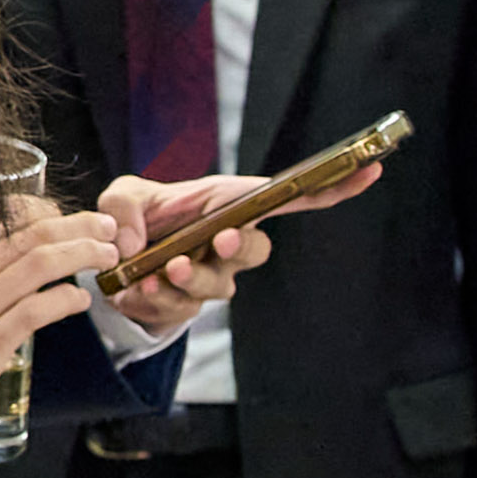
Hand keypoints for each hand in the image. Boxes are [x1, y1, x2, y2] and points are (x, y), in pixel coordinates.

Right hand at [0, 190, 122, 397]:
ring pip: (35, 267)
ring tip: (106, 255)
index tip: (62, 214)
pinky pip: (31, 314)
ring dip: (81, 254)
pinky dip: (63, 300)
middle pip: (25, 237)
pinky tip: (80, 298)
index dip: (39, 209)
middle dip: (75, 227)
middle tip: (107, 226)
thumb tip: (15, 237)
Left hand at [93, 157, 355, 339]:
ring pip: (220, 286)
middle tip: (219, 239)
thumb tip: (133, 243)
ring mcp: (213, 277)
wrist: (108, 264)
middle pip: (258, 250)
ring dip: (193, 279)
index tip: (368, 169)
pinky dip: (158, 298)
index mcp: (227, 204)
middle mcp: (229, 242)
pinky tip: (138, 288)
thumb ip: (122, 208)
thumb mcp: (120, 200)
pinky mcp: (187, 306)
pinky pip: (182, 308)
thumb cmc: (134, 219)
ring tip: (161, 270)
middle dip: (242, 246)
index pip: (290, 196)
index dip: (332, 186)